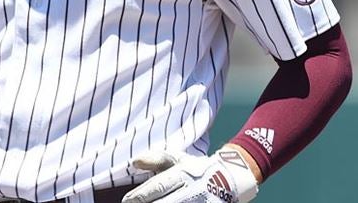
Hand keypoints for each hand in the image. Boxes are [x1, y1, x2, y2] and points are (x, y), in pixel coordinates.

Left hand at [122, 148, 257, 202]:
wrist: (230, 178)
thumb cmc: (196, 169)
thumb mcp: (178, 159)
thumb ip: (156, 159)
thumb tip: (135, 162)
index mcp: (183, 174)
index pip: (158, 186)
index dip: (141, 195)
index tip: (127, 201)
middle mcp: (192, 190)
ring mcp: (202, 202)